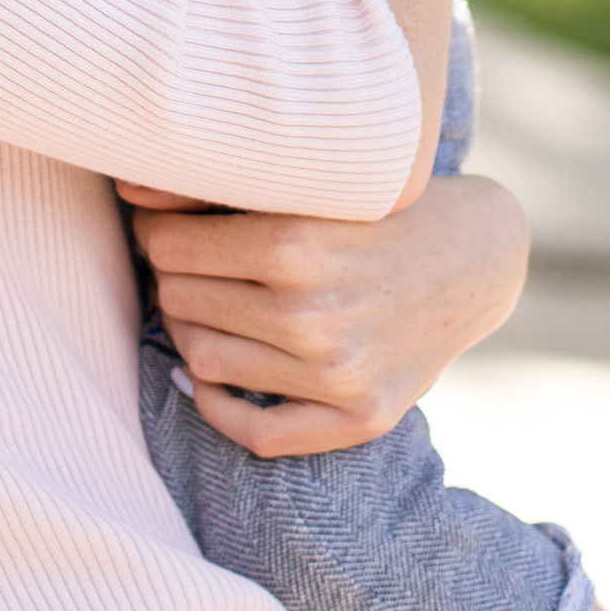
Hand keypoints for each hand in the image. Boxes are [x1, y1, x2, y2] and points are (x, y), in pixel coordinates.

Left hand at [118, 172, 528, 456]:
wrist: (480, 258)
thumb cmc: (386, 204)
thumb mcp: (318, 180)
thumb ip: (231, 185)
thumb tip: (129, 187)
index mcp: (298, 243)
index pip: (170, 245)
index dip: (155, 228)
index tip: (163, 220)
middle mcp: (314, 314)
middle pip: (180, 299)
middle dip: (172, 275)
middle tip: (186, 259)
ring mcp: (337, 374)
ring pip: (203, 360)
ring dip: (191, 330)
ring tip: (206, 303)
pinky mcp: (359, 417)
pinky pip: (255, 431)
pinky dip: (217, 405)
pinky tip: (211, 374)